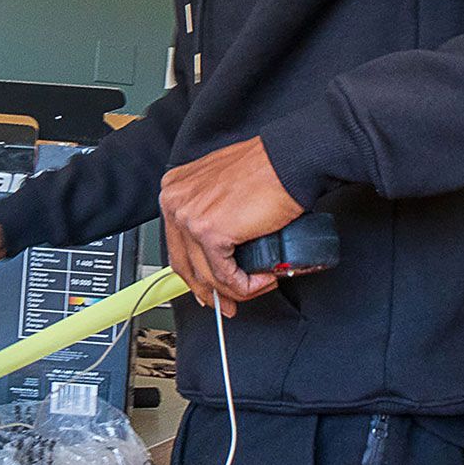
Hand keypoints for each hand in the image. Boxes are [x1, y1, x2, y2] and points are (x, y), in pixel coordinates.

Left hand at [158, 136, 301, 316]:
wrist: (289, 161)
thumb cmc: (267, 169)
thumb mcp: (223, 188)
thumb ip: (211, 213)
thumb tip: (215, 252)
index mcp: (174, 189)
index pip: (177, 244)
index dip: (195, 273)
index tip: (209, 289)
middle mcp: (175, 201)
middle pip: (184, 263)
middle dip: (208, 291)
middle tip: (228, 303)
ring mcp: (189, 216)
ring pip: (205, 274)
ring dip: (233, 291)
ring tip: (257, 286)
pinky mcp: (210, 231)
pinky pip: (224, 275)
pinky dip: (244, 286)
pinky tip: (261, 280)